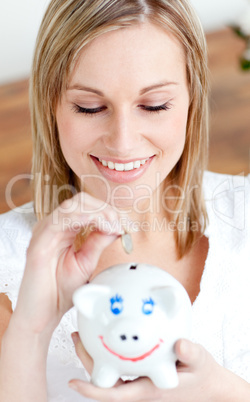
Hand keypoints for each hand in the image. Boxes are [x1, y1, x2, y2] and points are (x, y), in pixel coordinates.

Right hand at [11, 192, 123, 339]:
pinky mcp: (38, 243)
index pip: (86, 206)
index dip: (107, 210)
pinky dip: (80, 218)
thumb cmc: (61, 290)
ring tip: (111, 227)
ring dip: (96, 212)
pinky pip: (58, 221)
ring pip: (71, 206)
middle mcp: (53, 227)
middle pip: (80, 201)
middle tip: (118, 225)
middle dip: (104, 209)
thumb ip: (99, 242)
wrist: (43, 314)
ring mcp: (44, 233)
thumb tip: (116, 226)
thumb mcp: (87, 262)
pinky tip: (96, 225)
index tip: (123, 225)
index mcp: (64, 229)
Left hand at [69, 333, 249, 401]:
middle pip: (104, 379)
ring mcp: (139, 383)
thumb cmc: (202, 375)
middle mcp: (139, 389)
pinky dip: (109, 354)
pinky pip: (119, 366)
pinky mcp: (142, 376)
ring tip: (84, 333)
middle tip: (76, 336)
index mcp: (148, 390)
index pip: (114, 394)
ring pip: (109, 372)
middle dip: (86, 361)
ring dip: (93, 356)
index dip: (92, 390)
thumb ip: (191, 353)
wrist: (208, 386)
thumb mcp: (200, 361)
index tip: (72, 381)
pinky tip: (109, 338)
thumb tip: (181, 343)